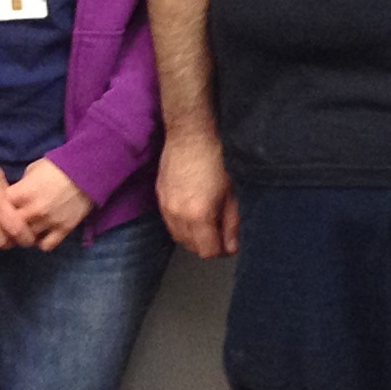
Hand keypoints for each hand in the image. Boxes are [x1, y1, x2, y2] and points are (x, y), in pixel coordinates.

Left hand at [6, 157, 93, 250]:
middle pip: (10, 229)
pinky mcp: (64, 228)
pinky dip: (42, 243)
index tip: (2, 211)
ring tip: (27, 232)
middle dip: (9, 228)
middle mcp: (33, 210)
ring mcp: (49, 221)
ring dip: (25, 237)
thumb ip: (20, 186)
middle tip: (11, 226)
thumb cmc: (57, 166)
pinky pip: (46, 245)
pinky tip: (42, 236)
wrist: (86, 170)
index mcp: (22, 193)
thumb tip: (12, 198)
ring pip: (27, 240)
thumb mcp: (32, 170)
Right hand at [157, 124, 238, 259]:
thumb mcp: (231, 194)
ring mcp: (165, 208)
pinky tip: (193, 212)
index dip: (220, 250)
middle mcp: (178, 217)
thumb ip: (231, 224)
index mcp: (199, 216)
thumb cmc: (215, 161)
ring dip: (193, 236)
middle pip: (191, 247)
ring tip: (207, 222)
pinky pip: (170, 223)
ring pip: (178, 237)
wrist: (190, 137)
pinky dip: (182, 225)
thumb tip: (231, 247)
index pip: (207, 251)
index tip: (229, 243)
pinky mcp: (159, 199)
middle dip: (207, 244)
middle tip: (220, 232)